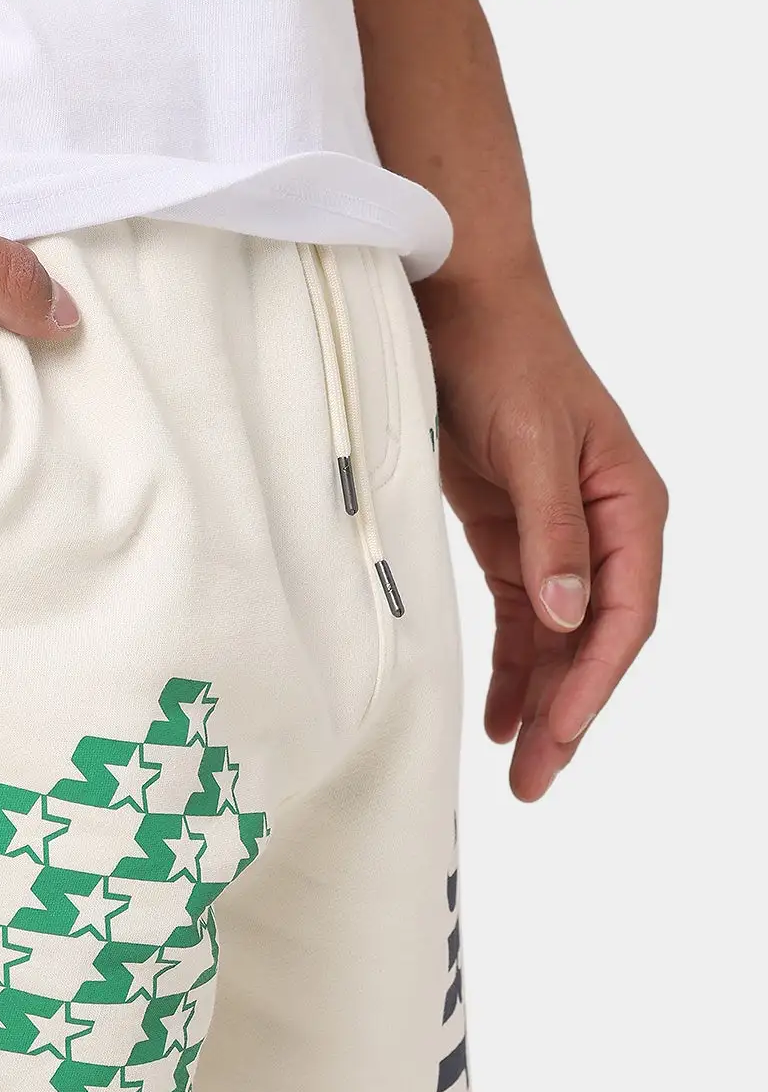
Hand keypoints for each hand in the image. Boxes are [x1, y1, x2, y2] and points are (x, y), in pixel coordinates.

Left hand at [418, 276, 666, 800]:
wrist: (461, 311)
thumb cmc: (508, 361)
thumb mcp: (532, 448)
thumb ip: (551, 535)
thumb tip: (568, 616)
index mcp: (631, 507)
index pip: (626, 614)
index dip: (595, 679)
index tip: (559, 729)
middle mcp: (604, 530)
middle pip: (593, 642)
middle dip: (568, 712)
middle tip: (536, 780)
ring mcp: (558, 540)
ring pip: (556, 642)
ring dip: (539, 702)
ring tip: (519, 769)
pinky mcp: (512, 541)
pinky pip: (519, 622)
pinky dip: (510, 668)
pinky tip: (497, 715)